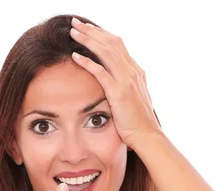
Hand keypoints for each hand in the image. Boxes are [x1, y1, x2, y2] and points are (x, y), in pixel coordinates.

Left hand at [69, 17, 162, 150]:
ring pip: (105, 52)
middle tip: (75, 23)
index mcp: (136, 71)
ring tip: (73, 32)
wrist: (147, 136)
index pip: (118, 44)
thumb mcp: (134, 99)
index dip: (101, 34)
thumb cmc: (138, 123)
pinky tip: (75, 56)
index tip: (87, 28)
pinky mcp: (119, 93)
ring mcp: (127, 81)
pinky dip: (87, 62)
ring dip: (87, 40)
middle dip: (91, 31)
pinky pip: (101, 72)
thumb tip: (117, 84)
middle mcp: (133, 71)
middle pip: (110, 42)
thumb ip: (126, 87)